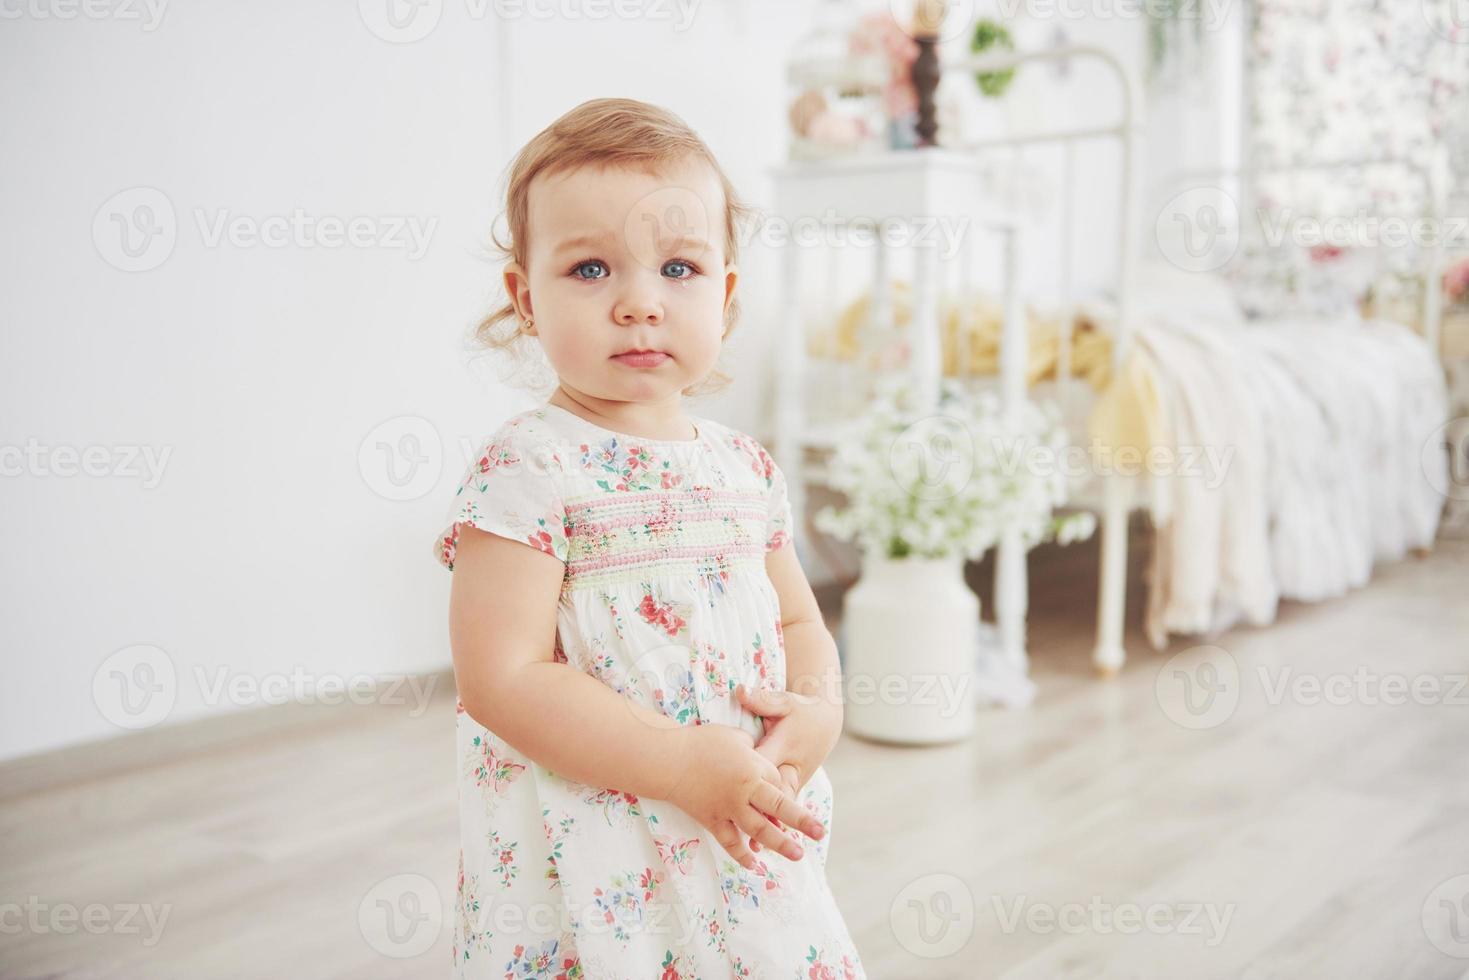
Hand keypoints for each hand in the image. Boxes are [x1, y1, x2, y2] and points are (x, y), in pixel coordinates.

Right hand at [662, 722, 826, 870]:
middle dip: (801, 821)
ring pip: (759, 830)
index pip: (778, 781)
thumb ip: (751, 748)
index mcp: (753, 768)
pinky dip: (742, 854)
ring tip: (797, 855)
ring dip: (779, 844)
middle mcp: (745, 791)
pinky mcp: (712, 820)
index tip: (787, 788)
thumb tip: (757, 755)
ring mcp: (728, 809)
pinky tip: (754, 864)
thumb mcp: (733, 736)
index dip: (784, 785)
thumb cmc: (701, 742)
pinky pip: (729, 842)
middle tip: (820, 833)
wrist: (668, 760)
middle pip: (779, 809)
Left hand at [735, 683, 840, 849]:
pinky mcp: (795, 786)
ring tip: (756, 849)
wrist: (826, 720)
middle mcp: (791, 766)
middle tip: (751, 834)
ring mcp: (795, 778)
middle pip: (776, 793)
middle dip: (765, 813)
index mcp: (785, 744)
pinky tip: (762, 844)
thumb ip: (762, 699)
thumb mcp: (784, 701)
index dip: (750, 778)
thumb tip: (741, 691)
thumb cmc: (800, 710)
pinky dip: (774, 824)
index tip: (732, 789)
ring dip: (771, 826)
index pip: (765, 763)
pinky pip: (784, 808)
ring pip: (782, 806)